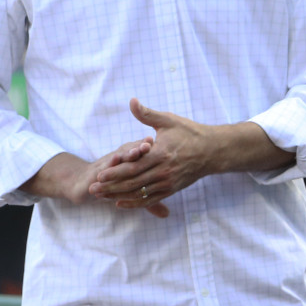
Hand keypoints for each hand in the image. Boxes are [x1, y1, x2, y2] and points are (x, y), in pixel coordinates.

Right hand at [26, 138, 168, 217]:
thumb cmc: (113, 186)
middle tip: (150, 144)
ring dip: (127, 154)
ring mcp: (108, 164)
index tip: (165, 146)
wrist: (83, 185)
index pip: (144, 153)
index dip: (153, 150)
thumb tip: (166, 214)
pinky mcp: (97, 171)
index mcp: (131, 161)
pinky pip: (104, 166)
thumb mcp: (132, 193)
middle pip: (133, 152)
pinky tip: (114, 161)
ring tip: (136, 152)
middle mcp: (120, 159)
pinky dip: (109, 164)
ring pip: (119, 157)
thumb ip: (149, 200)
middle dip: (142, 148)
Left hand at [89, 98, 212, 214]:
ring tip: (100, 196)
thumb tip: (132, 101)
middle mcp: (163, 171)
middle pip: (133, 182)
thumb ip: (147, 114)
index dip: (115, 171)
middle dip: (111, 186)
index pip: (134, 166)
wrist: (213, 151)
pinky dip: (134, 203)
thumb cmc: (190, 133)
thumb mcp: (169, 121)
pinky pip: (150, 199)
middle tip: (92, 188)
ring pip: (139, 192)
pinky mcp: (171, 189)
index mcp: (161, 153)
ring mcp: (167, 182)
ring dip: (118, 195)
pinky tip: (120, 203)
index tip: (99, 174)